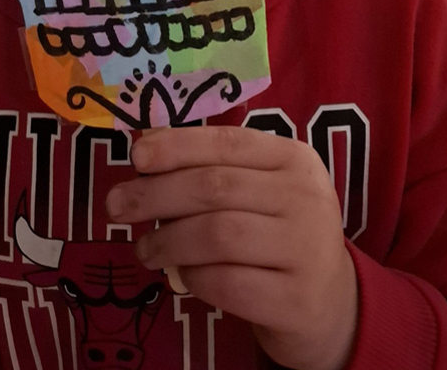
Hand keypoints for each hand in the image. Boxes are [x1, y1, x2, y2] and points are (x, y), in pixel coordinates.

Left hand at [106, 126, 357, 369]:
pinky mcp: (296, 299)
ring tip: (143, 249)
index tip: (136, 157)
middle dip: (155, 195)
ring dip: (168, 241)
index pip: (226, 143)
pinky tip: (182, 275)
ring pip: (217, 235)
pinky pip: (227, 283)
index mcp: (293, 159)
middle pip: (214, 188)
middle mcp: (305, 197)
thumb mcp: (258, 190)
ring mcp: (306, 249)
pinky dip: (194, 277)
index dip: (176, 146)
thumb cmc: (278, 233)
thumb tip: (144, 149)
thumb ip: (212, 168)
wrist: (330, 304)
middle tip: (116, 206)